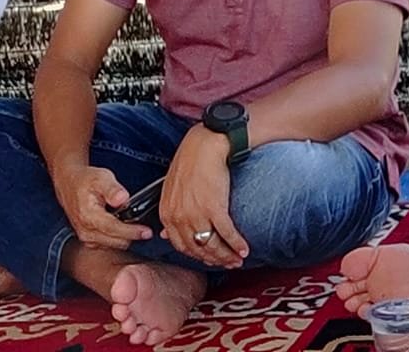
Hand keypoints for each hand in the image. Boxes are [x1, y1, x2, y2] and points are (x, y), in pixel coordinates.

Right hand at [53, 165, 152, 250]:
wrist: (69, 185)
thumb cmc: (86, 180)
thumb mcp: (101, 177)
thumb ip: (113, 189)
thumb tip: (123, 198)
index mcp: (88, 216)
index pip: (114, 229)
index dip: (132, 232)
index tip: (147, 232)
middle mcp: (86, 231)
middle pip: (116, 241)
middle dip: (132, 236)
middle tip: (147, 229)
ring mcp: (86, 238)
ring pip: (114, 245)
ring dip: (126, 238)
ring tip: (136, 227)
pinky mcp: (89, 241)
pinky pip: (109, 245)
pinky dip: (118, 239)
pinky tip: (123, 228)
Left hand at [160, 127, 248, 268]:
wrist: (206, 144)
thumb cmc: (191, 162)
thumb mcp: (171, 189)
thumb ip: (170, 213)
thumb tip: (165, 235)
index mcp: (167, 213)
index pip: (181, 246)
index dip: (198, 256)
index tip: (210, 259)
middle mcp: (179, 217)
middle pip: (198, 249)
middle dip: (215, 260)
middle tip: (228, 264)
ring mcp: (196, 213)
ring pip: (212, 245)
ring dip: (227, 255)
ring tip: (238, 259)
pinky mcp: (214, 207)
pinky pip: (227, 233)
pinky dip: (237, 244)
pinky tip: (244, 249)